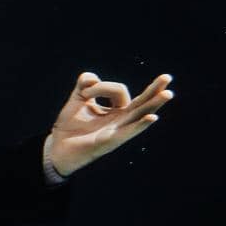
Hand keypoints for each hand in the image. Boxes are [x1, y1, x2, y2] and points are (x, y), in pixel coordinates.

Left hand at [45, 72, 173, 176]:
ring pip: (140, 115)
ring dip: (154, 104)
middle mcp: (121, 120)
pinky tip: (152, 117)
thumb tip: (91, 78)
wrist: (57, 148)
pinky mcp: (111, 141)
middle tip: (167, 77)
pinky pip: (129, 131)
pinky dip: (140, 124)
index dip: (102, 86)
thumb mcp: (77, 99)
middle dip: (154, 89)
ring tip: (168, 93)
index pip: (119, 91)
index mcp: (116, 111)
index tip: (85, 92)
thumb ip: (85, 84)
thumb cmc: (69, 126)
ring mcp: (118, 131)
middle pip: (142, 103)